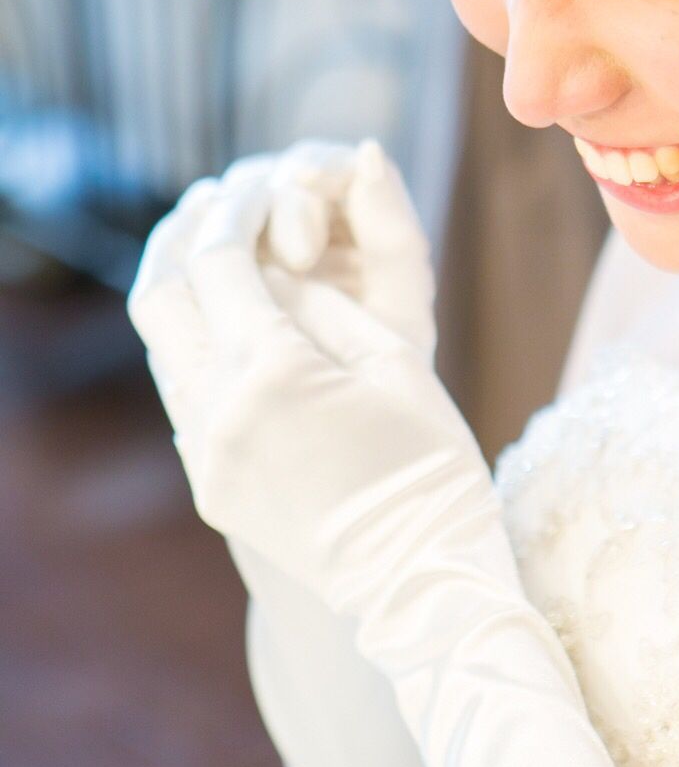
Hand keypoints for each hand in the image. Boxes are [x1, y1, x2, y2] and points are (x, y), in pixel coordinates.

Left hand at [126, 145, 503, 626]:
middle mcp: (219, 414)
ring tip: (226, 264)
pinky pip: (185, 399)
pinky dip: (201, 351)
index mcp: (271, 373)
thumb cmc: (430, 463)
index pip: (220, 262)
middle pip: (161, 297)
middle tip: (220, 208)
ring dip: (187, 297)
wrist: (420, 578)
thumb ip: (322, 302)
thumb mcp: (395, 358)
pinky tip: (239, 334)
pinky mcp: (210, 487)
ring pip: (164, 350)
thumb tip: (274, 273)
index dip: (237, 214)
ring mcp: (206, 457)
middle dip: (185, 241)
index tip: (260, 189)